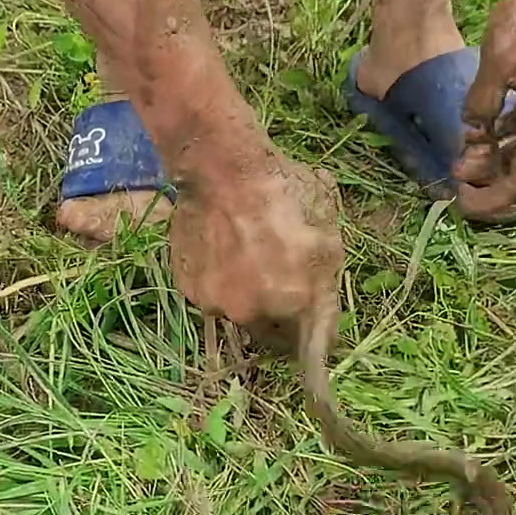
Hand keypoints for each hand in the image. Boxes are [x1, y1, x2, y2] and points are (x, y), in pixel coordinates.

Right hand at [169, 151, 342, 347]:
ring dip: (247, 296)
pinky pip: (211, 293)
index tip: (319, 327)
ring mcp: (216, 304)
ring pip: (239, 311)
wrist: (221, 169)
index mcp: (295, 304)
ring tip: (248, 258)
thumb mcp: (328, 234)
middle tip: (281, 281)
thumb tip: (323, 306)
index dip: (320, 335)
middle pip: (273, 332)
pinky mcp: (188, 289)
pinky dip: (219, 280)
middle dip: (281, 315)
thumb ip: (327, 281)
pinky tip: (222, 250)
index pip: (316, 345)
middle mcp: (253, 314)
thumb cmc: (284, 195)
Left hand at [454, 0, 515, 219]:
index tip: (464, 204)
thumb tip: (472, 130)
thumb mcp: (499, 57)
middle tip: (458, 179)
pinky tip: (486, 129)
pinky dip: (510, 136)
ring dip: (499, 158)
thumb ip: (483, 99)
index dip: (493, 198)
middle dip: (492, 182)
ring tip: (465, 155)